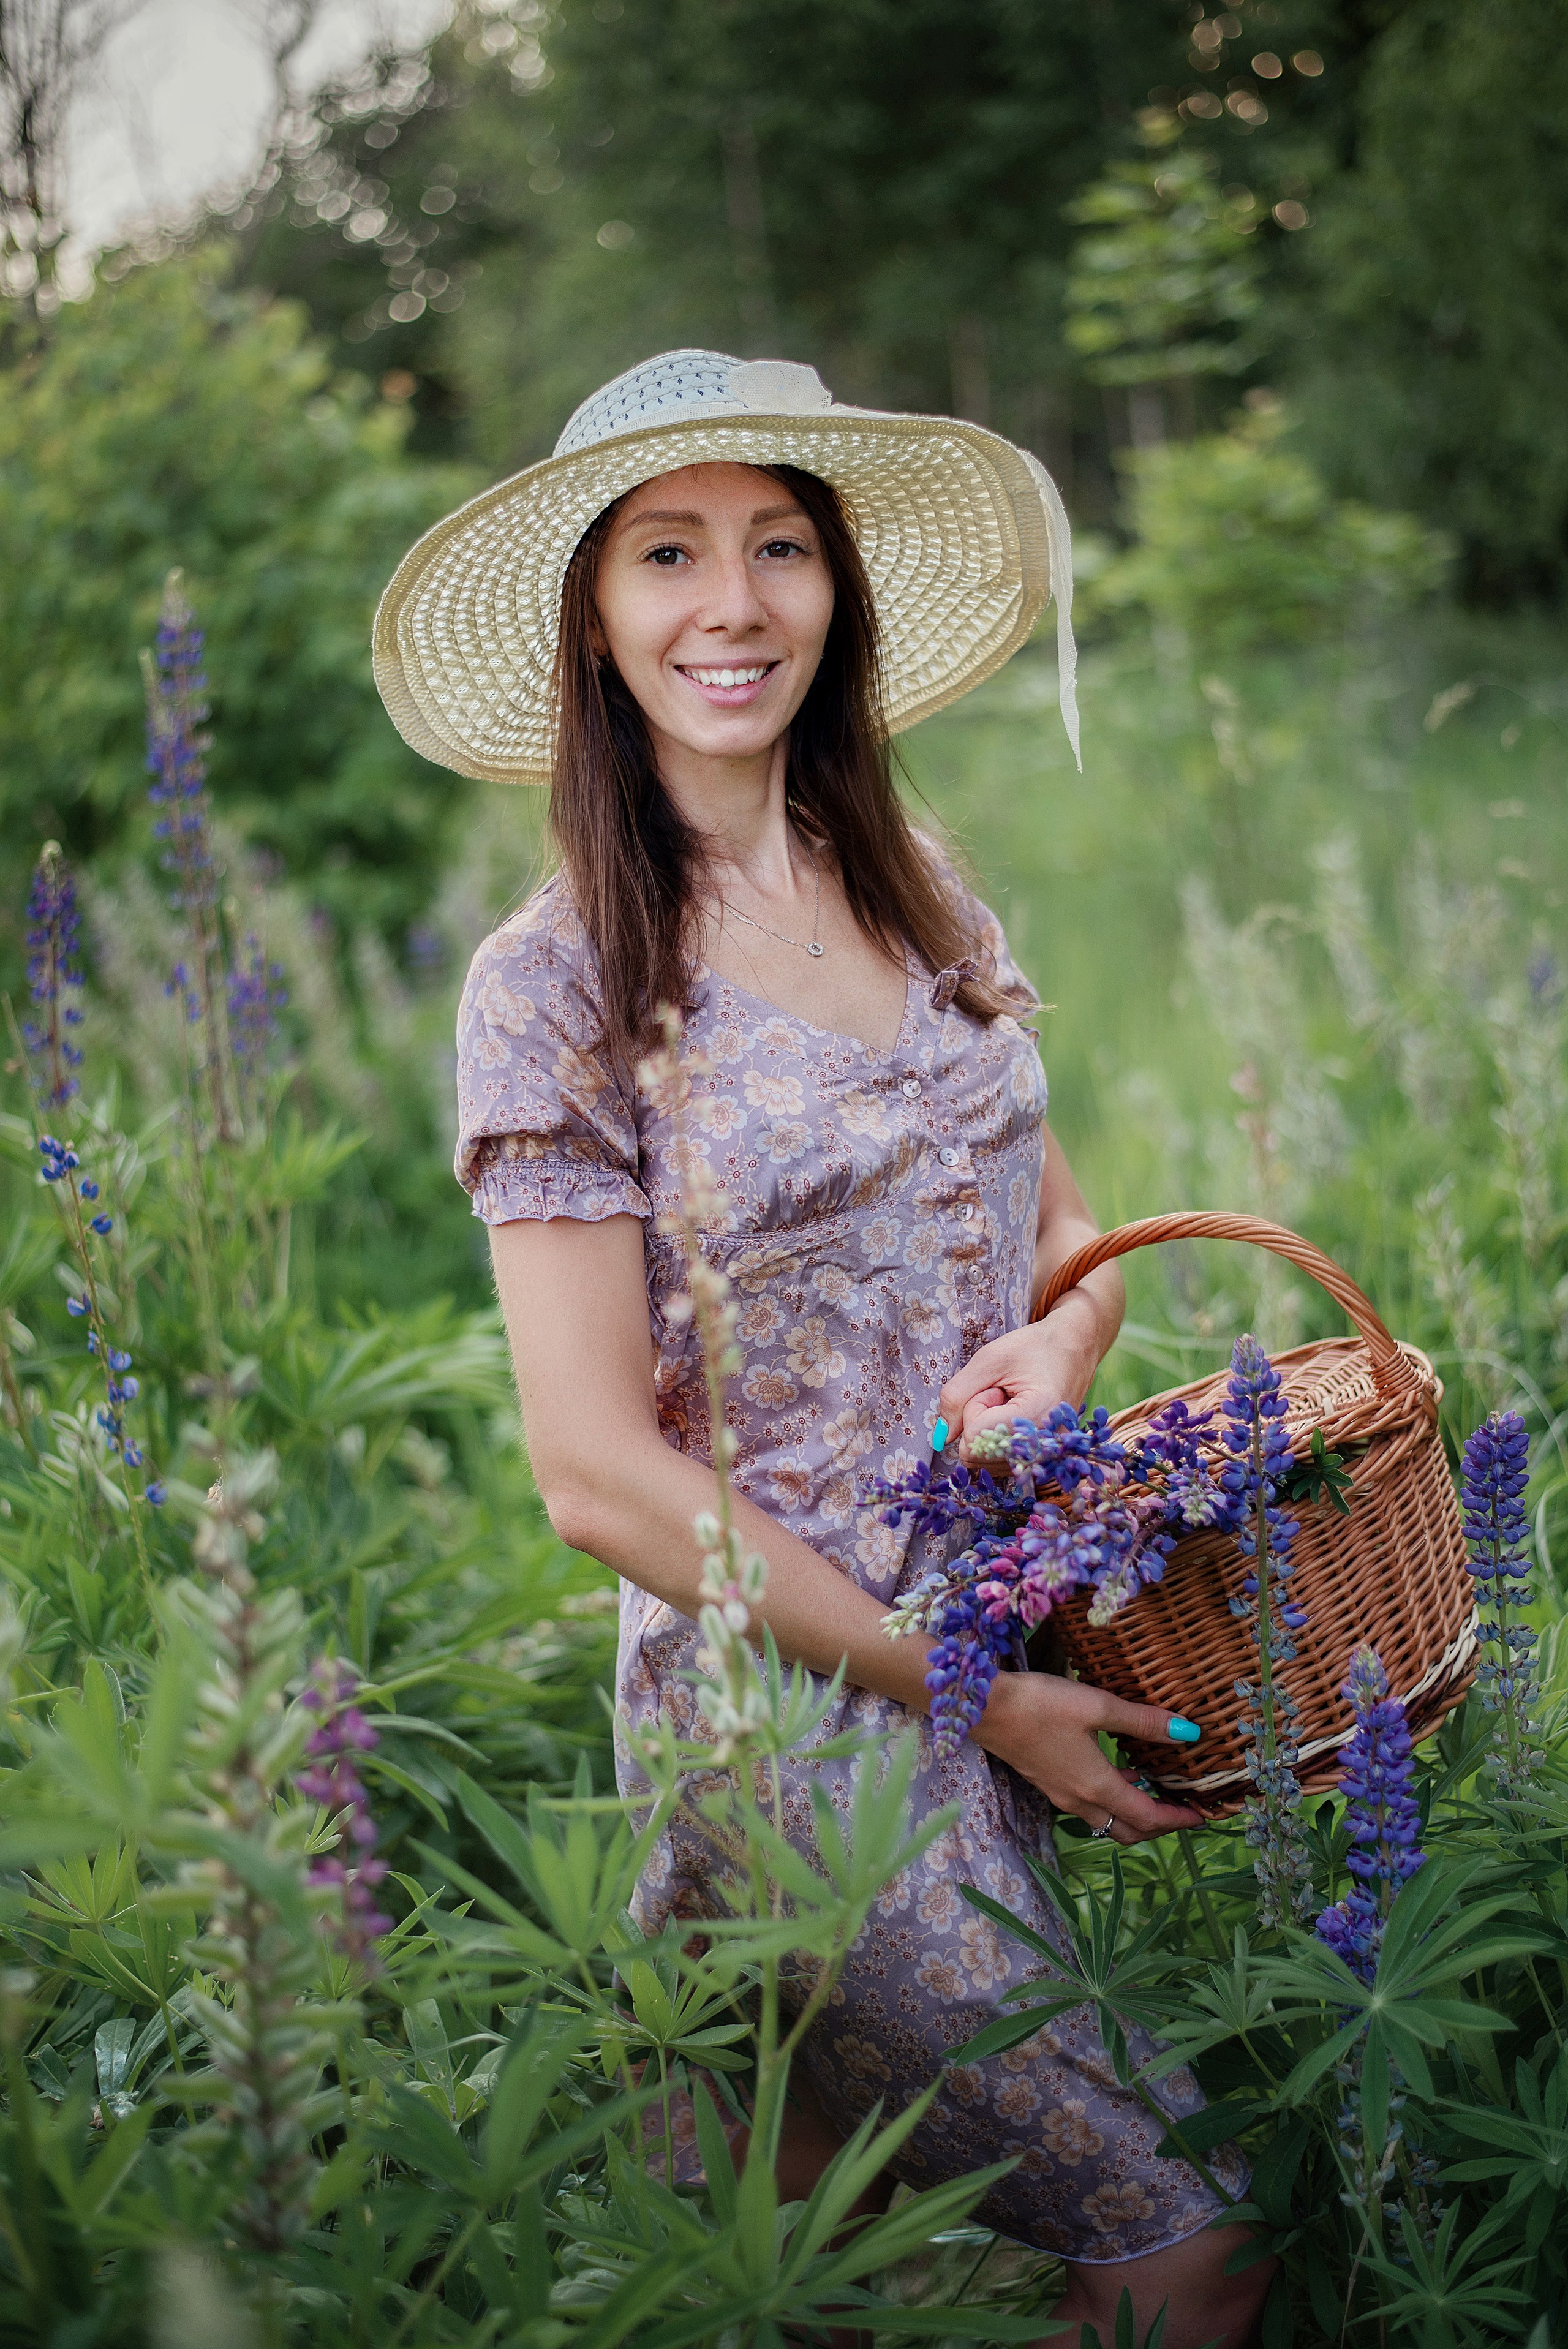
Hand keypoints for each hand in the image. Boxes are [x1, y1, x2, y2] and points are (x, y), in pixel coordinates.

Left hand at [939, 1296, 1100, 1463]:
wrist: (1074, 1348)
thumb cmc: (1034, 1348)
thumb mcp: (989, 1359)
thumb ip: (958, 1394)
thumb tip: (942, 1436)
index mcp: (1039, 1414)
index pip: (975, 1435)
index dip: (975, 1407)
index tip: (996, 1387)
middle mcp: (1046, 1445)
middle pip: (976, 1455)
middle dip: (978, 1421)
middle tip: (1002, 1395)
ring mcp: (1046, 1457)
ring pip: (984, 1461)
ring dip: (987, 1431)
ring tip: (1010, 1403)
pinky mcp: (1041, 1461)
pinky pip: (998, 1463)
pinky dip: (995, 1441)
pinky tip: (1014, 1417)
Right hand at [973, 1669, 1204, 1844]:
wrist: (984, 1708)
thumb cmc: (1041, 1705)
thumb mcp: (1097, 1706)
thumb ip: (1143, 1722)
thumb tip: (1188, 1731)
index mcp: (1097, 1787)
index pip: (1148, 1818)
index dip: (1178, 1820)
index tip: (1202, 1816)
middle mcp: (1079, 1801)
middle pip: (1127, 1831)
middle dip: (1159, 1827)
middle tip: (1182, 1811)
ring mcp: (1059, 1795)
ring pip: (1106, 1821)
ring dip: (1134, 1816)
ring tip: (1155, 1792)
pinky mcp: (1046, 1782)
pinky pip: (1088, 1807)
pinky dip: (1111, 1801)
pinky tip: (1117, 1774)